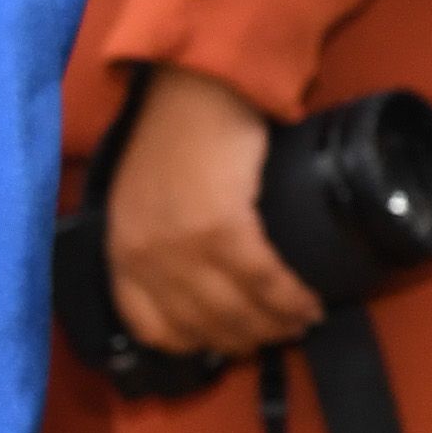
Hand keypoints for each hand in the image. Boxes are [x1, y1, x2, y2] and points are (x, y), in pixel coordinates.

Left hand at [104, 65, 316, 355]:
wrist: (196, 86)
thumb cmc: (176, 135)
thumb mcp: (144, 200)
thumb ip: (157, 242)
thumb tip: (199, 281)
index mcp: (122, 251)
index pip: (151, 328)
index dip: (193, 345)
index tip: (227, 344)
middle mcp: (146, 257)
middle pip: (200, 328)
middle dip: (243, 341)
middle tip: (276, 338)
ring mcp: (181, 246)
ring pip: (234, 312)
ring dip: (273, 326)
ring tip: (301, 323)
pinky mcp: (221, 228)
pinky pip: (262, 281)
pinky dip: (289, 299)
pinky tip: (309, 304)